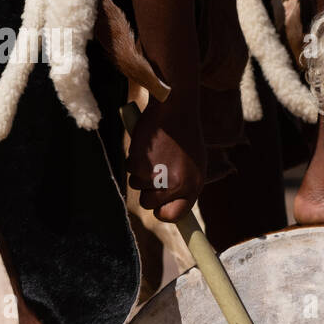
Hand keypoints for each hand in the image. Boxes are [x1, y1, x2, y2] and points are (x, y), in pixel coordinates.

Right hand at [126, 96, 206, 222]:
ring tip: (155, 152)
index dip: (162, 213)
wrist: (176, 108)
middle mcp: (176, 185)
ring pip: (136, 186)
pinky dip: (133, 159)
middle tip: (154, 170)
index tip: (158, 209)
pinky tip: (146, 146)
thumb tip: (171, 209)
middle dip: (147, 190)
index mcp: (193, 186)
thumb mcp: (195, 164)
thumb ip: (184, 186)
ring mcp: (156, 177)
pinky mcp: (139, 165)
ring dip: (140, 172)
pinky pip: (129, 170)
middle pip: (149, 204)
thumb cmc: (185, 135)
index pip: (175, 215)